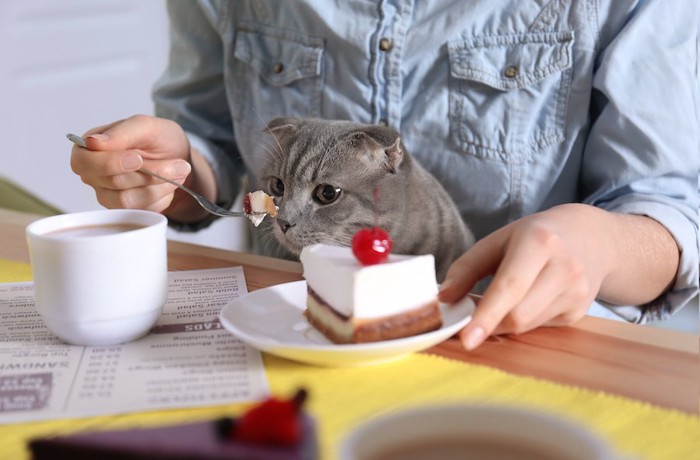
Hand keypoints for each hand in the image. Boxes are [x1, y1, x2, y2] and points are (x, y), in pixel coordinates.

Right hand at [70, 114, 193, 213]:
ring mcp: (106, 194)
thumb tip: (93, 142)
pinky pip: (140, 210)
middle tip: (177, 164)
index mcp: (89, 147)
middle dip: (150, 173)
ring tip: (176, 172)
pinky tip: (167, 185)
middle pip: (112, 182)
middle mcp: (93, 173)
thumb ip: (122, 132)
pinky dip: (161, 197)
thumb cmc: (160, 139)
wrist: (180, 160)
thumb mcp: (148, 126)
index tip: (138, 158)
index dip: (112, 163)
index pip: (84, 161)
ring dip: (159, 186)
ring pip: (127, 200)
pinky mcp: (123, 210)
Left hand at [439, 204, 614, 349]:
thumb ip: (467, 267)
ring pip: (527, 325)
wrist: (591, 238)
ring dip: (504, 322)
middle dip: (490, 321)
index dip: (486, 315)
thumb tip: (443, 298)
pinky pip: (539, 326)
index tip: (466, 339)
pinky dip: (523, 320)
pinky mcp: (579, 312)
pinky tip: (526, 301)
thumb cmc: (534, 237)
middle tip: (472, 316)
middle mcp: (564, 268)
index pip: (510, 286)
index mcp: (539, 242)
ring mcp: (576, 293)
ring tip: (502, 301)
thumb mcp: (498, 239)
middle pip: (518, 315)